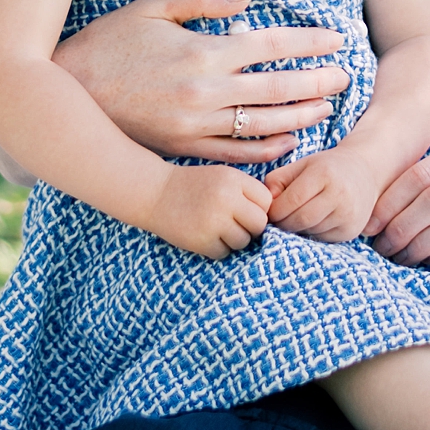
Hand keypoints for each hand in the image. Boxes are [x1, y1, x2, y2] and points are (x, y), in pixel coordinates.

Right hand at [52, 0, 350, 163]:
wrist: (66, 95)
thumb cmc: (107, 45)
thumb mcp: (150, 9)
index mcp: (202, 51)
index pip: (270, 44)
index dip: (308, 42)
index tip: (336, 39)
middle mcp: (205, 90)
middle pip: (277, 87)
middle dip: (317, 81)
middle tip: (347, 77)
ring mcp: (196, 124)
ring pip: (263, 123)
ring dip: (301, 116)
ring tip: (328, 109)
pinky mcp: (183, 148)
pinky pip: (236, 152)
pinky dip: (266, 149)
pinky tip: (288, 141)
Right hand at [146, 164, 271, 258]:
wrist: (154, 193)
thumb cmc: (193, 186)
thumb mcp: (222, 176)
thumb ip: (247, 191)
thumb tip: (274, 217)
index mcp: (234, 179)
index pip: (266, 201)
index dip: (258, 208)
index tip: (245, 210)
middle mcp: (226, 198)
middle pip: (259, 224)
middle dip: (250, 227)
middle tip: (234, 223)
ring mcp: (214, 221)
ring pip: (243, 241)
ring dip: (234, 240)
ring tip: (217, 229)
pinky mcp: (202, 241)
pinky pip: (224, 253)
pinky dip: (217, 249)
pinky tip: (205, 236)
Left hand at [265, 144, 380, 242]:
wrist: (365, 171)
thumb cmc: (326, 167)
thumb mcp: (301, 165)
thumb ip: (278, 181)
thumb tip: (266, 206)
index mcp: (324, 173)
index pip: (291, 201)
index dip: (275, 210)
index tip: (270, 210)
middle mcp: (340, 195)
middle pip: (300, 220)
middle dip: (283, 223)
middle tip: (279, 218)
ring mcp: (348, 215)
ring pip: (310, 231)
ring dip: (297, 229)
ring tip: (297, 216)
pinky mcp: (352, 230)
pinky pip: (322, 238)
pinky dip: (312, 233)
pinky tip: (314, 221)